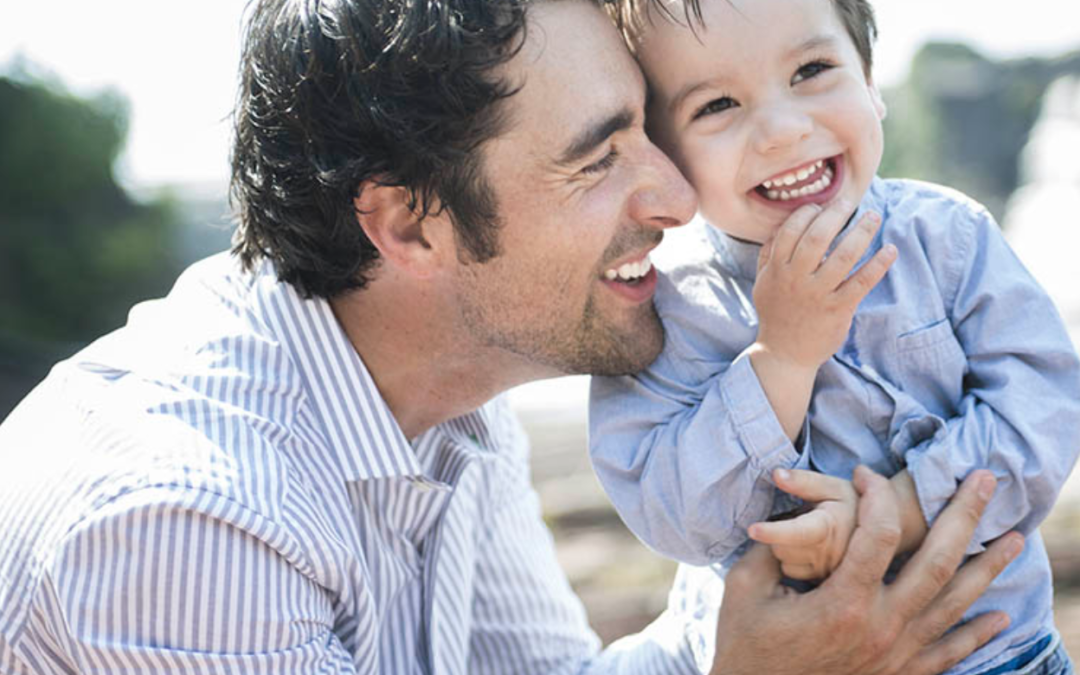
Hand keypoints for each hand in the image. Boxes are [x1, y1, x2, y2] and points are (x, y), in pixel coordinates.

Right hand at [710, 467, 1022, 674]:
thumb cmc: (746, 645)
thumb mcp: (745, 588)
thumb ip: (772, 547)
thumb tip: (791, 509)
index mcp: (843, 603)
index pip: (879, 534)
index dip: (877, 495)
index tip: (866, 474)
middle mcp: (881, 628)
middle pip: (938, 562)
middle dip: (964, 515)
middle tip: (985, 481)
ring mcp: (896, 655)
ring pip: (955, 605)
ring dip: (988, 569)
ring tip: (1014, 539)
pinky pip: (949, 653)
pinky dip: (977, 634)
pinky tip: (997, 617)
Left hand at [748, 469, 857, 579]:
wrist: (883, 534)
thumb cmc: (852, 503)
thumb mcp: (832, 486)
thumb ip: (804, 481)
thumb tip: (777, 474)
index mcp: (829, 528)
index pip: (798, 532)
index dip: (773, 531)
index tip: (753, 529)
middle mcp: (827, 555)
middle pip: (780, 548)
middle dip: (779, 534)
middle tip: (797, 519)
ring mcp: (825, 573)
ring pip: (783, 562)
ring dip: (785, 547)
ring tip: (805, 534)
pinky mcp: (822, 582)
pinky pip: (790, 572)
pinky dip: (792, 560)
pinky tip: (808, 549)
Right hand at [751, 201, 896, 372]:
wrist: (784, 354)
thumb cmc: (776, 314)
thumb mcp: (763, 283)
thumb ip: (768, 255)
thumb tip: (780, 226)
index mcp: (777, 270)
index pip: (790, 231)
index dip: (806, 213)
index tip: (820, 206)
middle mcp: (796, 279)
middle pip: (817, 238)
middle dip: (835, 214)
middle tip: (849, 201)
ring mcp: (818, 294)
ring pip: (843, 256)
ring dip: (861, 232)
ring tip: (873, 217)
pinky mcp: (838, 309)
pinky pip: (861, 282)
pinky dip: (878, 264)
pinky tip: (889, 250)